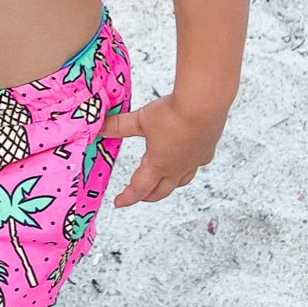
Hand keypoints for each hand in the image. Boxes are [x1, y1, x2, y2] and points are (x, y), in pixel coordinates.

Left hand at [101, 94, 225, 206]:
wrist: (204, 104)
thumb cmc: (172, 113)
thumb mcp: (140, 119)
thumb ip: (119, 125)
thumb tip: (100, 128)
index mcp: (158, 164)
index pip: (139, 188)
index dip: (127, 197)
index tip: (118, 202)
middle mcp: (177, 168)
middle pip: (161, 191)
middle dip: (147, 195)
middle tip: (138, 196)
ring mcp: (194, 160)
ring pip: (181, 181)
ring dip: (169, 185)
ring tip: (164, 183)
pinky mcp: (207, 149)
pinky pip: (197, 164)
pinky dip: (190, 167)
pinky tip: (189, 160)